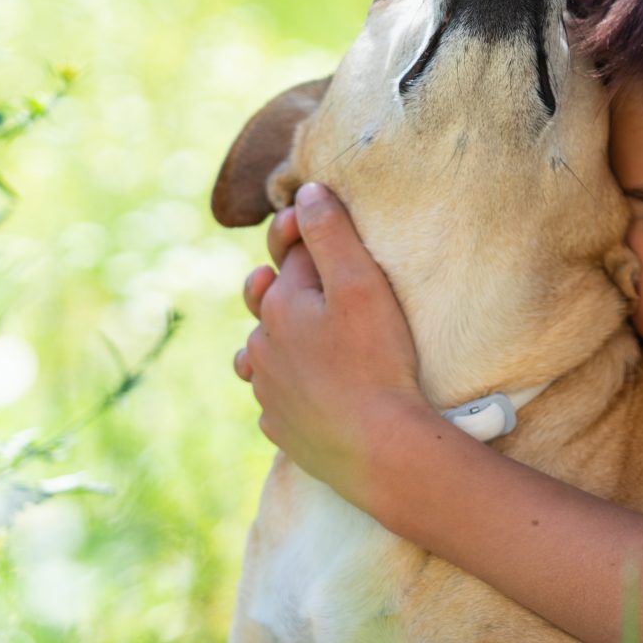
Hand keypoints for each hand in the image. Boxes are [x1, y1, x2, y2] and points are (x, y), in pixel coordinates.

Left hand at [236, 183, 429, 509]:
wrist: (380, 449)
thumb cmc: (376, 362)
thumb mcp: (361, 283)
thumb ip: (330, 233)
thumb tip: (305, 193)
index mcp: (278, 306)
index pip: (289, 255)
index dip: (304, 234)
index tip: (326, 229)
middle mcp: (262, 347)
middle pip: (270, 304)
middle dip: (283, 288)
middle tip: (306, 283)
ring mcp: (269, 392)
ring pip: (265, 354)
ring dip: (280, 342)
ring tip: (302, 341)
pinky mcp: (282, 429)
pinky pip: (279, 400)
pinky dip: (291, 389)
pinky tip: (311, 392)